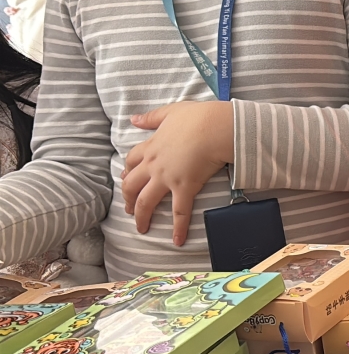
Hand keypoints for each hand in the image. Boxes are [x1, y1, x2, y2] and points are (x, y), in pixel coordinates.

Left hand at [121, 102, 233, 245]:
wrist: (216, 128)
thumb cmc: (198, 117)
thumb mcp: (171, 112)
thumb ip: (152, 117)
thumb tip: (134, 119)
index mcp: (151, 147)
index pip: (131, 161)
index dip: (127, 171)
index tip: (127, 178)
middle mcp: (154, 165)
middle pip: (131, 186)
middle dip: (127, 199)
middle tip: (128, 209)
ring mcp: (167, 178)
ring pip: (146, 202)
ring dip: (141, 217)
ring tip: (141, 228)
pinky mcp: (185, 188)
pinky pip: (180, 212)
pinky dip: (178, 228)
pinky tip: (177, 241)